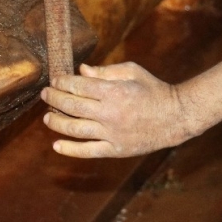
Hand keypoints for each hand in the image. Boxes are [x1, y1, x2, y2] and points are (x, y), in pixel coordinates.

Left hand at [40, 62, 197, 157]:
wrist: (176, 117)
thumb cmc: (153, 89)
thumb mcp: (132, 71)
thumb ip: (105, 71)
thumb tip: (81, 70)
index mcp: (114, 91)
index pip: (78, 86)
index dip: (62, 82)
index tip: (55, 80)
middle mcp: (110, 113)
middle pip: (72, 106)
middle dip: (54, 99)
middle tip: (45, 95)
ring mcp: (112, 133)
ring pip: (75, 129)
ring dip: (56, 123)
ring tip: (47, 118)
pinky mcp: (116, 149)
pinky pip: (88, 151)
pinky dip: (70, 149)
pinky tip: (56, 145)